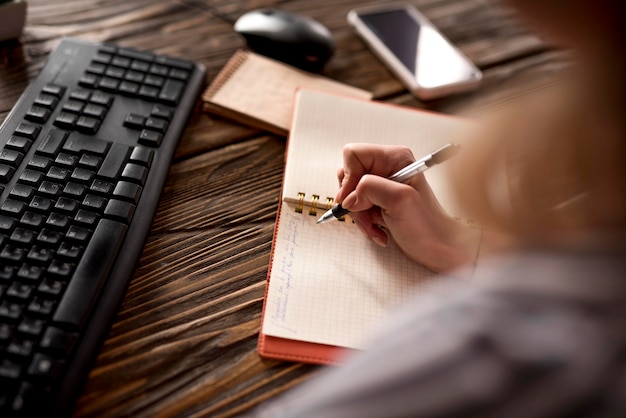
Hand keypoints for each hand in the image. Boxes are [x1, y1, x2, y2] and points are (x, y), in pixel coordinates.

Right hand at [335, 143, 480, 272]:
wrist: (438, 248)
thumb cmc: (427, 225)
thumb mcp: (399, 200)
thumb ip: (370, 187)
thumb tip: (348, 195)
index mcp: (394, 158)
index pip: (354, 154)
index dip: (349, 177)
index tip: (354, 199)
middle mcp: (387, 167)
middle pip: (348, 176)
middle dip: (354, 200)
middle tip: (368, 213)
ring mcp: (382, 185)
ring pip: (350, 194)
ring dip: (359, 215)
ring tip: (376, 226)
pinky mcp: (379, 200)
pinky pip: (357, 208)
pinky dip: (364, 222)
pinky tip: (378, 230)